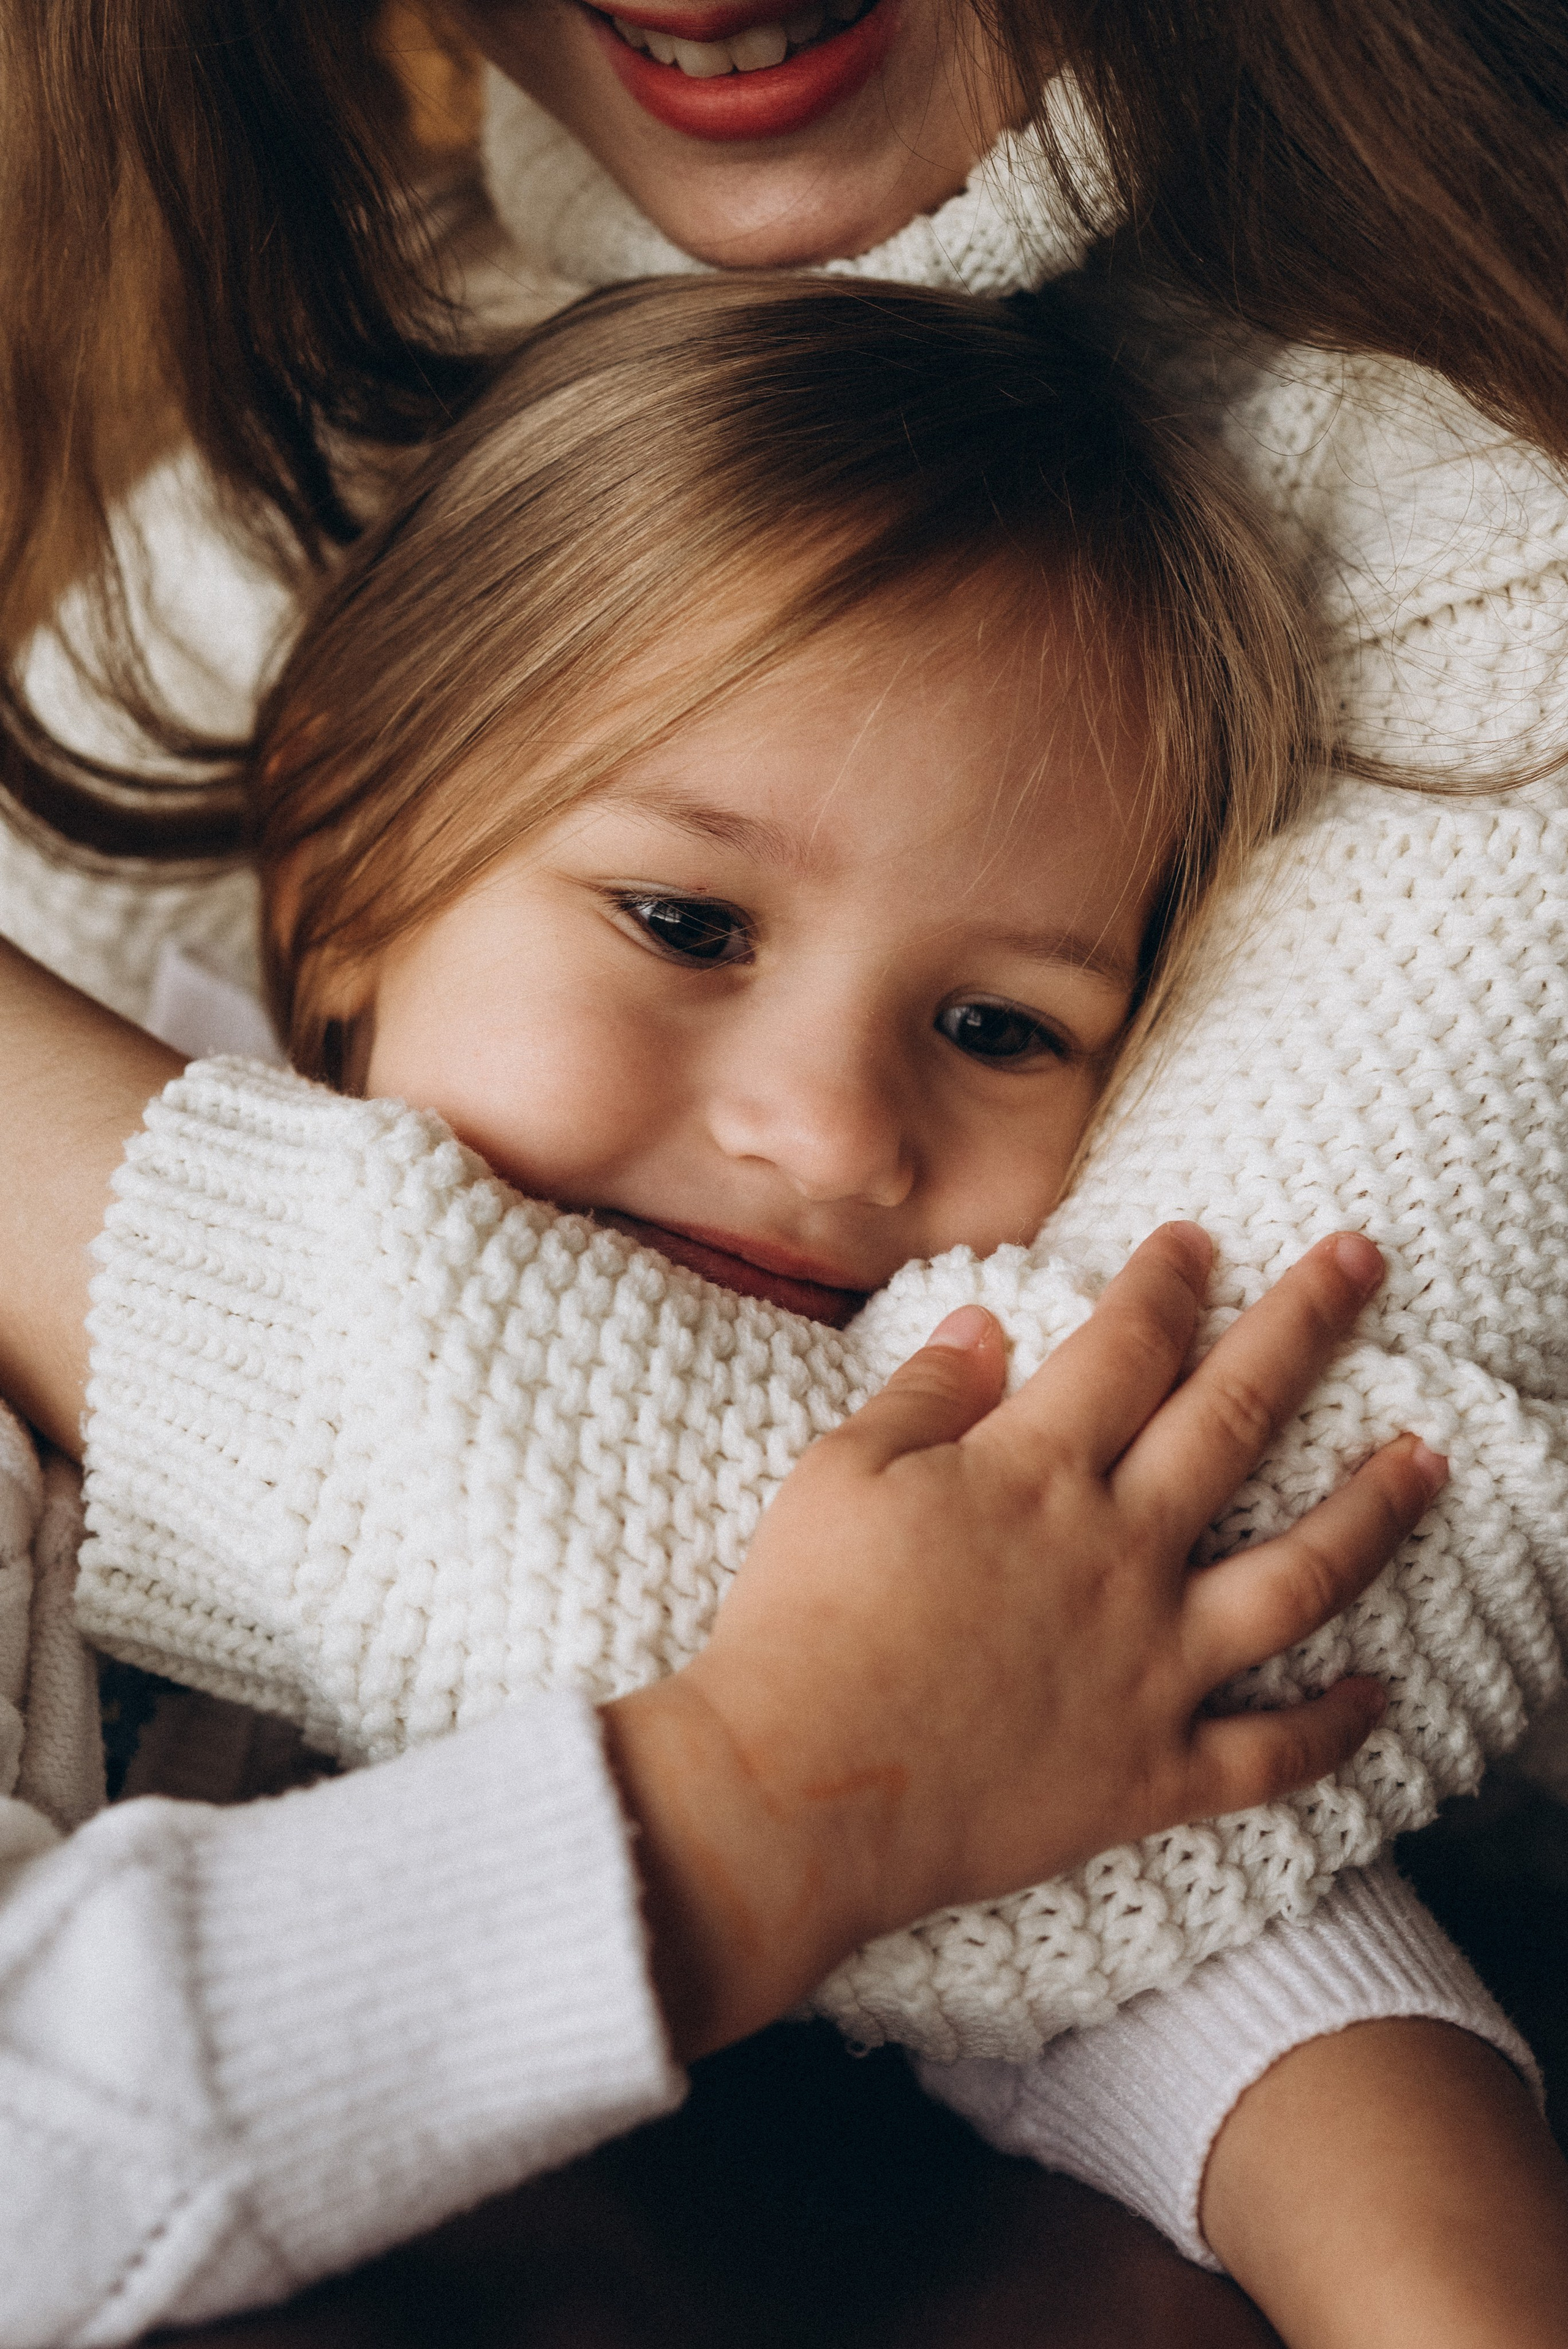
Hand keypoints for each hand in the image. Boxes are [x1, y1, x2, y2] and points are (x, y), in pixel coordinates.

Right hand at [604, 1222, 1443, 2059]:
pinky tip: (1381, 1692)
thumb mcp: (839, 1475)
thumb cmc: (801, 1623)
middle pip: (1236, 1419)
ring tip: (1427, 1459)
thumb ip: (924, 1397)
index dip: (1169, 1281)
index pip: (1128, 1346)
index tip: (1200, 1240)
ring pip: (1297, 1576)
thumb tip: (985, 1324)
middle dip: (1307, 1327)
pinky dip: (1335, 1726)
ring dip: (1373, 1511)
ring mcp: (1148, 1666)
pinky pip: (1271, 1754)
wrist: (798, 1792)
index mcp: (1034, 1473)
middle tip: (1361, 1262)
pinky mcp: (1151, 1773)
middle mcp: (1115, 1555)